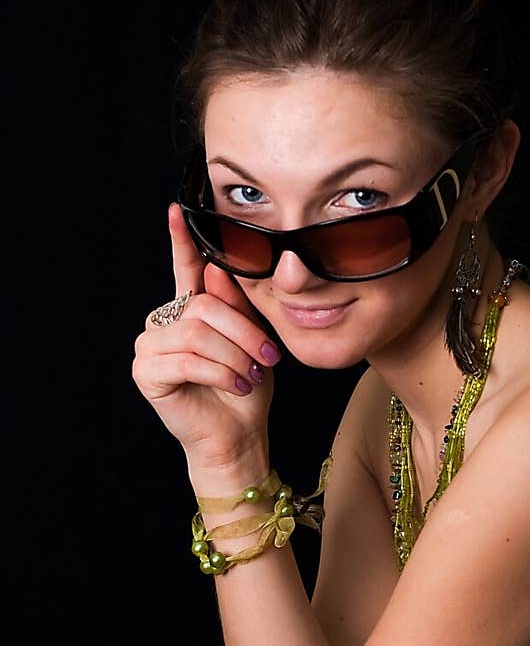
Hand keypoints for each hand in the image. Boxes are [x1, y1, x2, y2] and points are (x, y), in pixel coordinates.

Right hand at [131, 203, 282, 465]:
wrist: (238, 436)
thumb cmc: (246, 388)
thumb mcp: (253, 340)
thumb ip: (237, 305)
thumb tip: (217, 266)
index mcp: (190, 310)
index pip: (186, 268)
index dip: (181, 240)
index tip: (177, 209)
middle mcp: (165, 322)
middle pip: (205, 307)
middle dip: (244, 332)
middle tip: (268, 357)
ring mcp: (150, 346)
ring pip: (198, 334)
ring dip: (234, 357)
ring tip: (252, 376)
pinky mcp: (146, 372)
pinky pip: (187, 360)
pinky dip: (220, 373)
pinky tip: (236, 386)